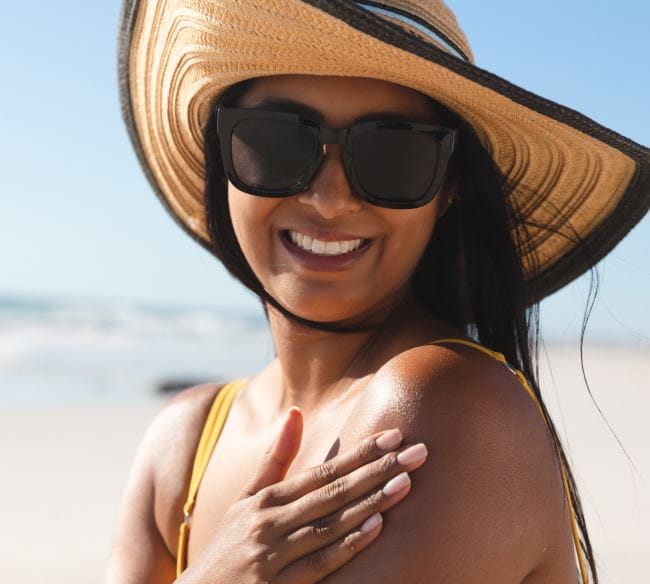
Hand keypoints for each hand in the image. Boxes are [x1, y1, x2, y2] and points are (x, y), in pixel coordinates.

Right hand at [178, 407, 427, 582]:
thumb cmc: (229, 546)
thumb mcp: (245, 501)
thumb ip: (274, 459)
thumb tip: (295, 411)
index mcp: (266, 499)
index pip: (322, 470)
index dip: (360, 452)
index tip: (395, 436)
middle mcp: (270, 522)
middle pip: (333, 492)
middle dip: (377, 470)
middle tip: (417, 452)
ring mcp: (273, 556)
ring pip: (331, 523)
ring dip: (371, 502)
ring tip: (406, 482)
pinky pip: (320, 563)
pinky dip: (348, 545)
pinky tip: (376, 528)